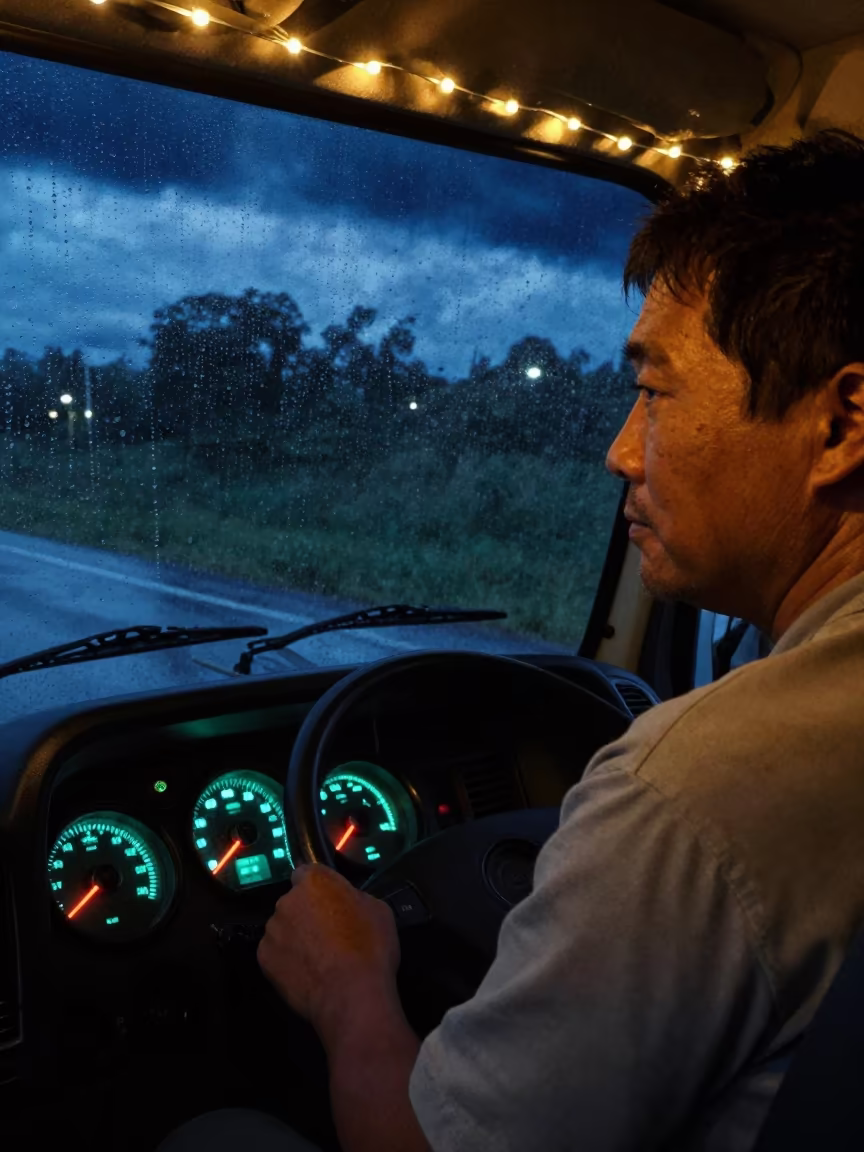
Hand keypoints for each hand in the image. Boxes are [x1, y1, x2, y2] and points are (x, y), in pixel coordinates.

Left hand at [257, 863, 400, 1046]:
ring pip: (283, 928)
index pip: (308, 872)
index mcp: (314, 881)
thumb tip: (345, 902)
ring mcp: (272, 930)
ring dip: (295, 937)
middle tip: (327, 935)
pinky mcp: (263, 958)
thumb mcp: (377, 909)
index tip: (330, 903)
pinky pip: (275, 953)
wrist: (351, 996)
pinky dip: (286, 960)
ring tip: (317, 960)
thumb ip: (354, 897)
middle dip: (307, 913)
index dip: (319, 888)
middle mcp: (287, 900)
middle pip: (294, 902)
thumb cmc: (369, 947)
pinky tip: (305, 974)